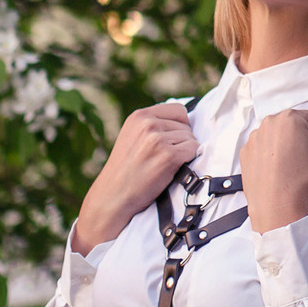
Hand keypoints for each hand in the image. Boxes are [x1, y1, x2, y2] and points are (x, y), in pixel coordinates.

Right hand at [69, 102, 198, 253]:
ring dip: (184, 153)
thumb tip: (188, 121)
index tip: (171, 141)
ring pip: (191, 138)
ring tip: (163, 165)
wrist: (113, 196)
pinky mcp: (168, 156)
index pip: (178, 110)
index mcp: (139, 116)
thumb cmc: (127, 171)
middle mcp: (148, 123)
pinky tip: (172, 169)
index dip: (180, 126)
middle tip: (163, 158)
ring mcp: (157, 139)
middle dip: (181, 141)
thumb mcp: (133, 137)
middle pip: (186, 125)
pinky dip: (188, 161)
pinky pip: (193, 150)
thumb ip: (154, 125)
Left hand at [241, 108, 307, 233]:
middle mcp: (269, 122)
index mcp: (291, 118)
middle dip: (305, 141)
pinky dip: (273, 156)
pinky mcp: (246, 152)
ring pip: (281, 137)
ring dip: (289, 147)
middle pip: (297, 127)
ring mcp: (255, 137)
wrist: (277, 207)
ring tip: (293, 167)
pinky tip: (279, 170)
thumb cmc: (303, 179)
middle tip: (307, 162)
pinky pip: (264, 147)